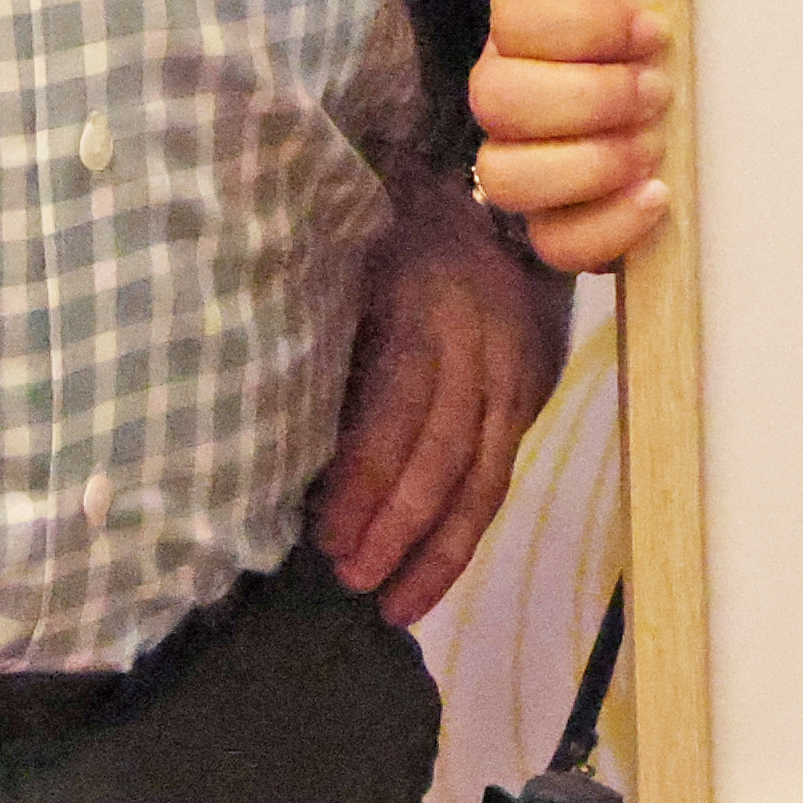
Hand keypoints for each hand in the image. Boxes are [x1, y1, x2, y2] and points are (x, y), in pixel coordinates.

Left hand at [310, 158, 566, 627]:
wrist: (495, 198)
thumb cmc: (391, 233)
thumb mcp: (349, 261)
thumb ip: (326, 337)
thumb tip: (270, 431)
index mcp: (424, 302)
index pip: (401, 401)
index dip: (368, 473)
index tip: (326, 531)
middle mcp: (480, 341)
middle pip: (446, 448)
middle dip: (399, 524)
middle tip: (352, 578)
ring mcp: (514, 371)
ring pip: (482, 475)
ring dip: (437, 550)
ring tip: (393, 605)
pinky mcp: (531, 396)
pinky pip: (500, 474)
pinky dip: (465, 532)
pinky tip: (428, 578)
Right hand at [465, 0, 667, 275]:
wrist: (682, 92)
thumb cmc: (663, 38)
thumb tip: (668, 16)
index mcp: (523, 20)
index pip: (514, 18)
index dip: (586, 26)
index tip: (655, 30)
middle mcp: (501, 90)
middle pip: (495, 99)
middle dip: (589, 98)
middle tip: (659, 93)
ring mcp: (515, 163)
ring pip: (504, 178)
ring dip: (590, 164)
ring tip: (655, 147)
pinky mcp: (549, 224)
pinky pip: (553, 243)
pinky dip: (609, 225)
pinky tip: (658, 195)